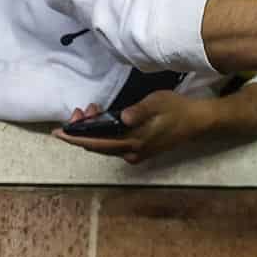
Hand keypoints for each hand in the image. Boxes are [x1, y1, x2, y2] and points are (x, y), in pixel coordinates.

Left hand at [52, 92, 210, 164]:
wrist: (198, 122)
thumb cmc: (177, 109)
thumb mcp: (158, 103)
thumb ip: (140, 111)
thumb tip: (123, 117)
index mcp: (134, 142)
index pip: (96, 142)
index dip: (75, 138)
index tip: (58, 131)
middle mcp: (131, 152)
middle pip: (97, 146)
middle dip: (82, 131)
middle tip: (78, 112)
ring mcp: (135, 153)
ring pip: (104, 146)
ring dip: (92, 131)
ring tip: (88, 112)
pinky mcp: (139, 150)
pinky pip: (113, 146)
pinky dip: (103, 134)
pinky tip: (103, 121)